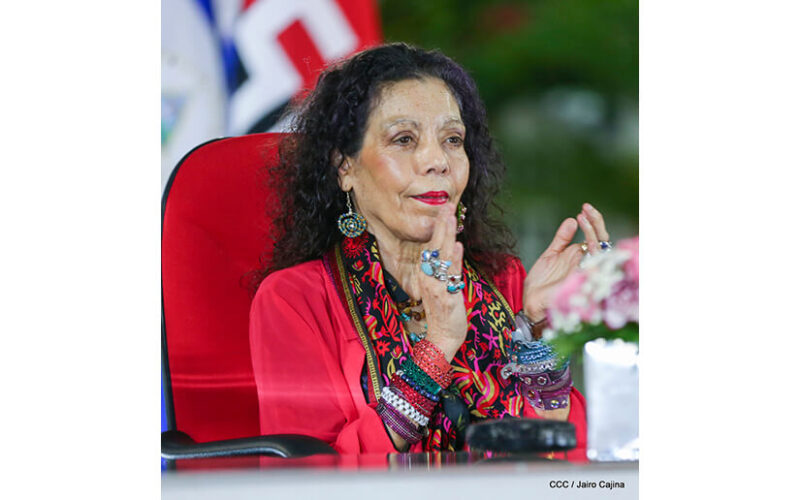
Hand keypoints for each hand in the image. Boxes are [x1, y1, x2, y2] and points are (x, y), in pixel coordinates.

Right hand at [416, 202, 467, 360]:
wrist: (441, 337)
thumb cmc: (444, 312)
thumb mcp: (444, 285)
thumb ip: (449, 266)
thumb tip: (456, 245)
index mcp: (425, 274)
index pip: (431, 245)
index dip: (438, 227)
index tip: (445, 209)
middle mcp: (427, 278)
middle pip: (435, 246)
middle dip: (442, 225)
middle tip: (447, 206)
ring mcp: (436, 287)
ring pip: (442, 257)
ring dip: (447, 236)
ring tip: (451, 218)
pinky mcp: (446, 296)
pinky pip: (451, 275)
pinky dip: (455, 260)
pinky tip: (458, 246)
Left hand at [522, 203, 609, 320]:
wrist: (531, 302)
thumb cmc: (541, 283)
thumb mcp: (551, 254)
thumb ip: (562, 238)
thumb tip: (572, 220)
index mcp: (581, 257)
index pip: (595, 237)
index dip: (593, 222)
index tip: (584, 208)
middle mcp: (587, 263)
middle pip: (603, 241)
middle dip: (597, 223)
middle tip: (587, 208)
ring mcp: (587, 272)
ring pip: (601, 250)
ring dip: (593, 232)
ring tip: (583, 217)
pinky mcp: (584, 281)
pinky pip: (595, 265)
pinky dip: (593, 249)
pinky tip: (585, 238)